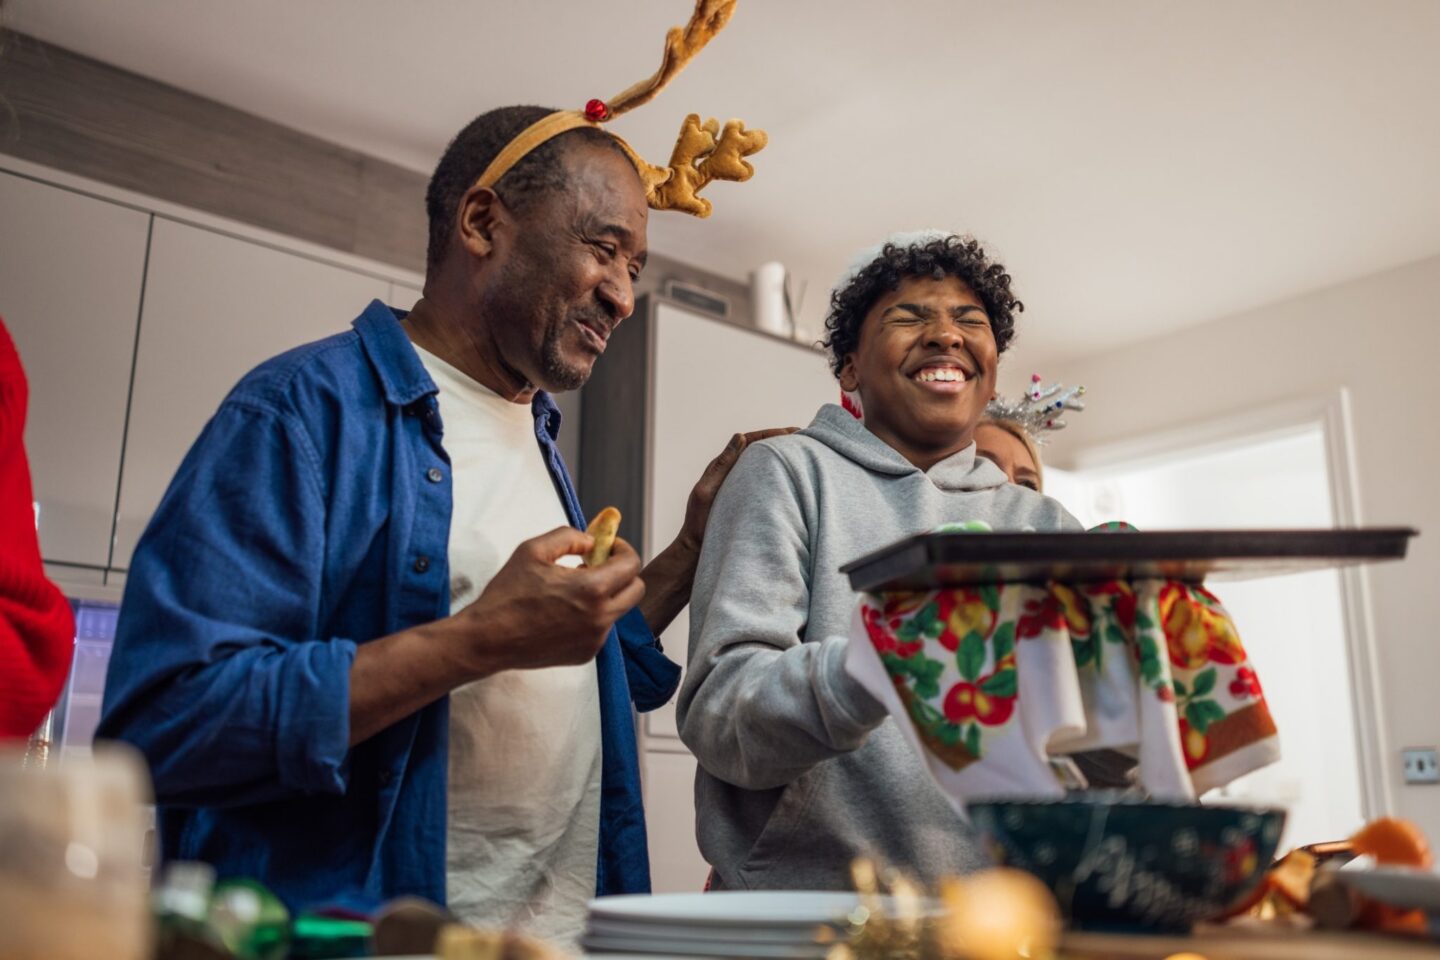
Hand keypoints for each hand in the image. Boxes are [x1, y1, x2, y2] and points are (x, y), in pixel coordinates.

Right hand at [456, 527, 645, 672]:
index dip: (622, 550)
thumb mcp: (534, 550)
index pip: (631, 565)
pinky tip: (561, 613)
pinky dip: (589, 617)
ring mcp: (595, 640)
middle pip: (636, 590)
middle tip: (596, 566)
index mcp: (591, 589)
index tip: (607, 547)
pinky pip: (599, 629)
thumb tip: (591, 541)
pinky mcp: (586, 654)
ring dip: (604, 595)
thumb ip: (569, 537)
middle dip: (622, 573)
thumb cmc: (507, 594)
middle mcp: (600, 618)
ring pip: (617, 610)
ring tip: (570, 590)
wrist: (488, 640)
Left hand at [678, 429, 797, 554]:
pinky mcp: (746, 500)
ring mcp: (740, 486)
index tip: (792, 432)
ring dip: (782, 458)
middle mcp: (732, 472)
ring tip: (803, 452)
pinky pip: (765, 482)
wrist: (697, 549)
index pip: (750, 441)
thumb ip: (722, 464)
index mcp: (723, 466)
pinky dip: (779, 476)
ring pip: (764, 465)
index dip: (771, 434)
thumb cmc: (699, 522)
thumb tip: (740, 436)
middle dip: (781, 441)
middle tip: (805, 437)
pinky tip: (793, 478)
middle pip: (760, 450)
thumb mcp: (706, 490)